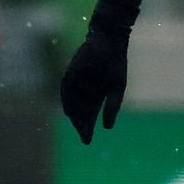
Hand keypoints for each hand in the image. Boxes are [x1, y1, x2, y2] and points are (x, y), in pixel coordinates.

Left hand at [59, 23, 129, 144]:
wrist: (109, 41)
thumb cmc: (115, 63)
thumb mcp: (117, 88)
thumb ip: (112, 106)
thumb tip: (107, 127)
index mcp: (96, 96)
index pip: (89, 116)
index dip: (87, 129)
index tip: (87, 141)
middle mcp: (84, 92)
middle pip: (79, 113)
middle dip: (80, 125)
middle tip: (83, 135)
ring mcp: (76, 84)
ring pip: (71, 104)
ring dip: (74, 115)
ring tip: (78, 125)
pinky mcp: (70, 74)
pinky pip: (66, 91)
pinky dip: (67, 101)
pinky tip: (69, 111)